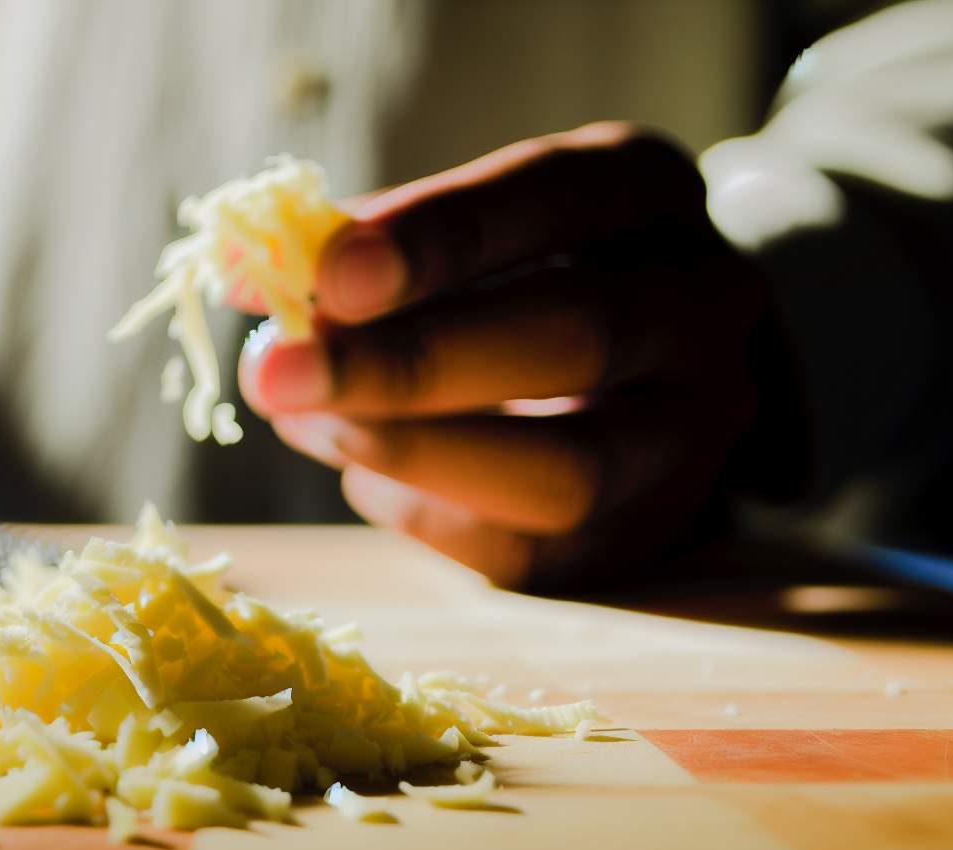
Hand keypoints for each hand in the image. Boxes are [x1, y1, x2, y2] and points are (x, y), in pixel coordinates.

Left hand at [239, 122, 774, 589]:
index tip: (327, 275)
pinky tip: (363, 472)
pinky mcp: (649, 537)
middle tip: (277, 375)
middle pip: (576, 336)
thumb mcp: (460, 232)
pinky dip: (422, 513)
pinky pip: (530, 552)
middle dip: (409, 363)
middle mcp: (707, 306)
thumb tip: (245, 278)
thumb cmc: (511, 280)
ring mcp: (695, 433)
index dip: (439, 237)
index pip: (557, 196)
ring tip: (310, 424)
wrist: (634, 380)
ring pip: (571, 469)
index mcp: (650, 193)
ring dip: (413, 453)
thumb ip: (361, 251)